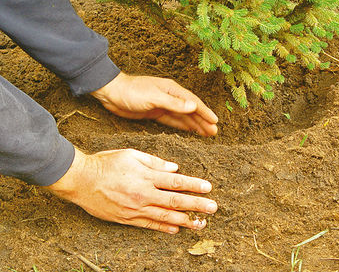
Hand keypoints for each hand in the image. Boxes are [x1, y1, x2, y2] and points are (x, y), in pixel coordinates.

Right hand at [47, 148, 217, 233]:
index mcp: (146, 176)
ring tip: (201, 223)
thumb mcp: (132, 155)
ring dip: (185, 220)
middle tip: (213, 208)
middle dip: (196, 205)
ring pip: (165, 216)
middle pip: (175, 201)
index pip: (176, 182)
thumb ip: (154, 162)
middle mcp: (143, 194)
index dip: (194, 185)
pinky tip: (176, 229)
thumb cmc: (106, 163)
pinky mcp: (126, 219)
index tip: (208, 188)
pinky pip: (149, 225)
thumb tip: (174, 168)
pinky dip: (164, 227)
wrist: (80, 180)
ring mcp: (135, 209)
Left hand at [91, 72, 217, 136]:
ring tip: (206, 133)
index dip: (205, 112)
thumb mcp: (153, 97)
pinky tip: (190, 131)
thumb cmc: (131, 91)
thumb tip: (194, 106)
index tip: (215, 121)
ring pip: (183, 117)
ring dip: (195, 125)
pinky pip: (172, 121)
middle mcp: (170, 97)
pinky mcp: (155, 113)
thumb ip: (173, 103)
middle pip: (190, 110)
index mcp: (172, 90)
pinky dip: (183, 126)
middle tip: (214, 132)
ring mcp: (163, 105)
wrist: (111, 93)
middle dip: (203, 121)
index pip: (193, 102)